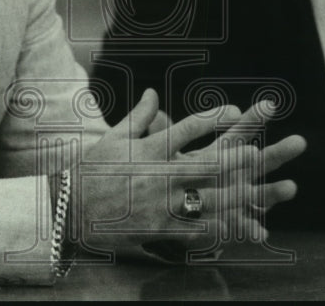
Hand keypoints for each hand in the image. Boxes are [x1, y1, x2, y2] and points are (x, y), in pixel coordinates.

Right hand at [75, 89, 304, 253]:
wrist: (68, 207)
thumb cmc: (92, 169)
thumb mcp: (115, 138)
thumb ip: (139, 116)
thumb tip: (153, 92)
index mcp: (150, 148)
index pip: (190, 127)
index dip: (216, 117)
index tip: (236, 111)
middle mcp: (159, 175)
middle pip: (206, 165)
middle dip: (234, 159)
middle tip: (256, 151)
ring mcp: (160, 204)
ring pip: (206, 200)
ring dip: (233, 196)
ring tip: (254, 191)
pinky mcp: (159, 229)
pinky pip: (193, 230)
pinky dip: (215, 229)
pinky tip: (233, 228)